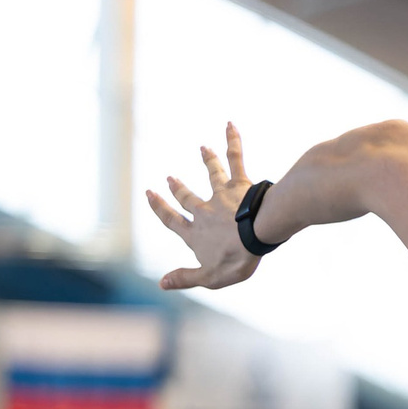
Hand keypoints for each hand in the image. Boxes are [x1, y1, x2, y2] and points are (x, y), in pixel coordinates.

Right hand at [145, 122, 261, 290]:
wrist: (258, 233)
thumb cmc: (236, 258)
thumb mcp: (209, 277)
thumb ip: (186, 278)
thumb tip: (161, 283)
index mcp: (196, 234)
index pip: (173, 221)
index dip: (160, 209)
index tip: (150, 194)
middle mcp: (205, 211)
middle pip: (189, 198)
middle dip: (179, 189)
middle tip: (170, 178)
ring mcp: (222, 195)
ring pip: (213, 175)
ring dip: (207, 162)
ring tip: (203, 149)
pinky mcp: (242, 185)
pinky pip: (236, 159)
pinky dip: (233, 142)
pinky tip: (230, 125)